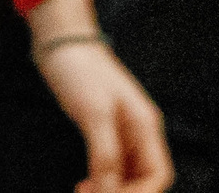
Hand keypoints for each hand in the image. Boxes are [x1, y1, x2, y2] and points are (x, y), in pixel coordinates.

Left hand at [37, 36, 170, 192]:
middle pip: (144, 179)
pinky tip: (85, 183)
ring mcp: (123, 131)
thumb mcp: (93, 114)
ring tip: (84, 191)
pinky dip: (101, 179)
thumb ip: (105, 154)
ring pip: (127, 174)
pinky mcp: (105, 129)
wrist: (60, 41)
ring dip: (111, 189)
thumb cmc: (79, 70)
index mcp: (145, 125)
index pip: (158, 175)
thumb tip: (108, 190)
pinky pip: (112, 165)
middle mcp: (139, 131)